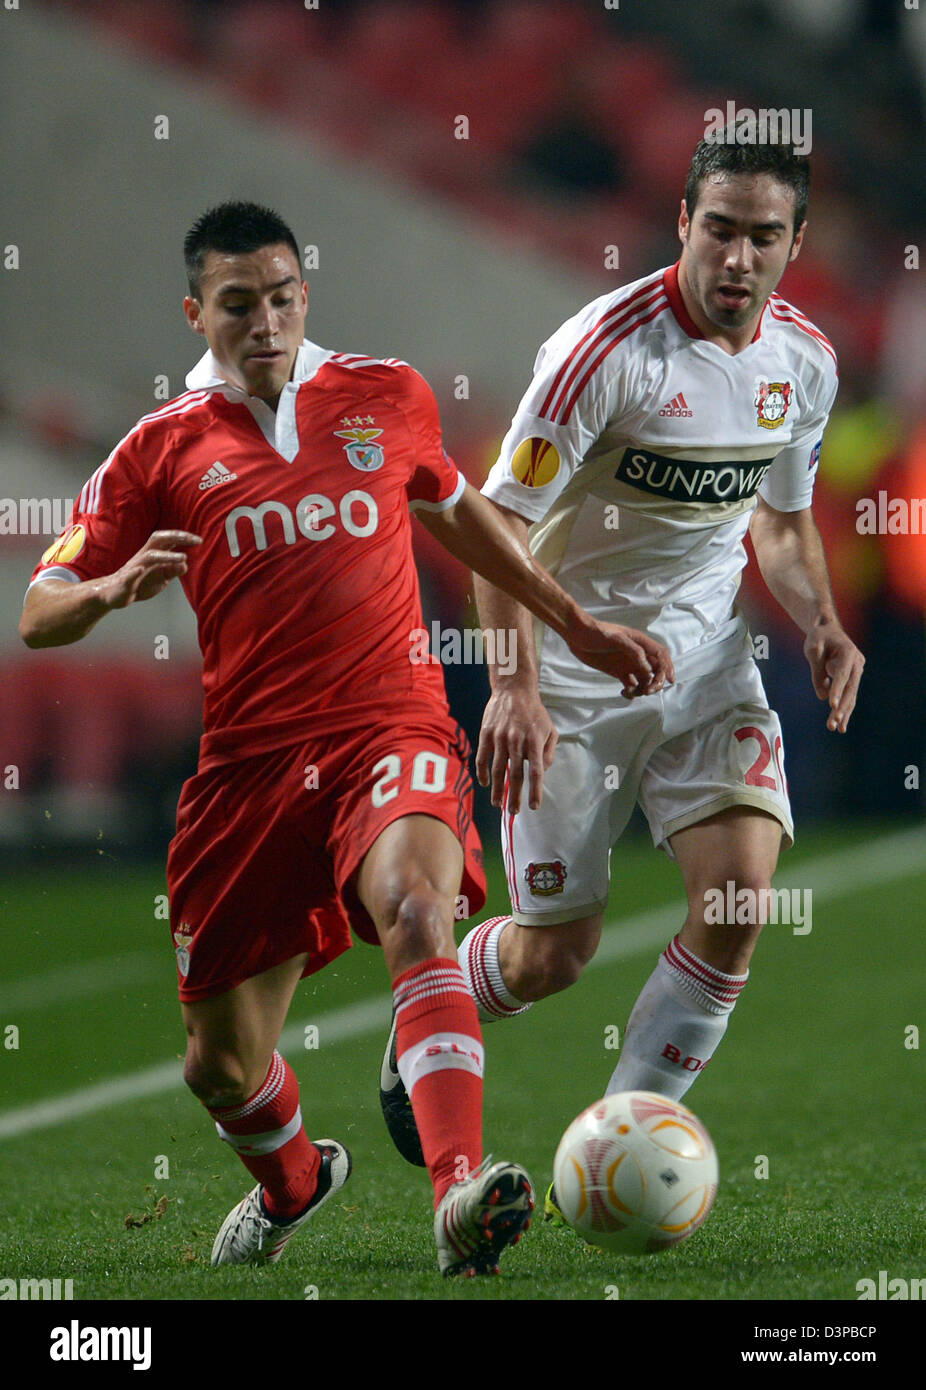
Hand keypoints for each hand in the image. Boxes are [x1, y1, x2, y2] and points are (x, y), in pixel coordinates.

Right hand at [97, 530, 201, 609]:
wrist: (114, 594)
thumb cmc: (140, 583)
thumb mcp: (160, 579)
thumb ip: (172, 571)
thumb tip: (185, 565)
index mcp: (153, 554)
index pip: (169, 541)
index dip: (183, 538)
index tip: (199, 540)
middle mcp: (144, 556)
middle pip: (158, 540)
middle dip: (176, 537)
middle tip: (193, 540)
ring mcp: (134, 567)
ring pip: (149, 556)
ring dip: (166, 556)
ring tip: (182, 557)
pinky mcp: (125, 581)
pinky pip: (130, 574)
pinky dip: (135, 571)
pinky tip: (142, 569)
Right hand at [476, 683, 558, 812]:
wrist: (513, 690)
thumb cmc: (535, 712)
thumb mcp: (550, 730)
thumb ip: (549, 752)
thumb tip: (543, 771)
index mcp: (534, 741)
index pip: (536, 772)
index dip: (535, 791)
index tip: (534, 806)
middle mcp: (517, 741)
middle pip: (516, 775)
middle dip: (514, 796)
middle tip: (514, 812)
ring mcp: (500, 738)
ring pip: (498, 769)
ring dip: (497, 789)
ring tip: (498, 804)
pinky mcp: (486, 734)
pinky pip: (483, 757)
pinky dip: (483, 772)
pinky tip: (485, 783)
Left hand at [566, 620, 674, 696]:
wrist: (576, 634)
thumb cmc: (596, 631)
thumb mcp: (616, 638)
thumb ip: (634, 651)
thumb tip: (648, 668)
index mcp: (640, 643)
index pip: (661, 656)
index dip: (668, 667)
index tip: (670, 680)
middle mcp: (637, 654)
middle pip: (656, 671)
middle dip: (656, 682)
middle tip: (648, 691)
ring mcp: (628, 664)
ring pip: (645, 680)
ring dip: (643, 689)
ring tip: (632, 692)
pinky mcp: (618, 672)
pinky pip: (631, 685)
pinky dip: (631, 692)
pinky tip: (624, 692)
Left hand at [803, 621, 864, 731]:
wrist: (828, 629)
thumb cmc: (818, 637)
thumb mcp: (812, 647)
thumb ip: (817, 670)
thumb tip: (822, 696)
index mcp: (848, 652)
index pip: (841, 675)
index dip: (837, 690)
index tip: (831, 705)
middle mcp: (856, 663)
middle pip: (850, 689)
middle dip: (841, 707)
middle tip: (833, 723)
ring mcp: (856, 671)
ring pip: (851, 695)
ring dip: (843, 712)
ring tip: (836, 728)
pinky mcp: (852, 679)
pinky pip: (848, 696)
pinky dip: (844, 709)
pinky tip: (840, 725)